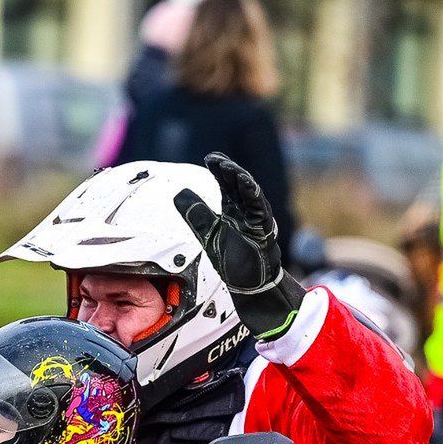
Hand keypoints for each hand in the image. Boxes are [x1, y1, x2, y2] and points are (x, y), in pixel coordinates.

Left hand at [171, 153, 308, 338]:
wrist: (250, 284)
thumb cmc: (234, 260)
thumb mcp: (208, 234)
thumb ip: (196, 216)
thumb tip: (178, 196)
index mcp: (233, 210)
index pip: (226, 185)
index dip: (219, 171)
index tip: (210, 159)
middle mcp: (246, 211)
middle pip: (238, 184)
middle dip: (228, 170)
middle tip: (215, 159)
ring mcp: (256, 218)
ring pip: (249, 192)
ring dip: (239, 178)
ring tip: (226, 167)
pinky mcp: (264, 228)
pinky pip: (259, 208)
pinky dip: (253, 194)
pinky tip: (245, 183)